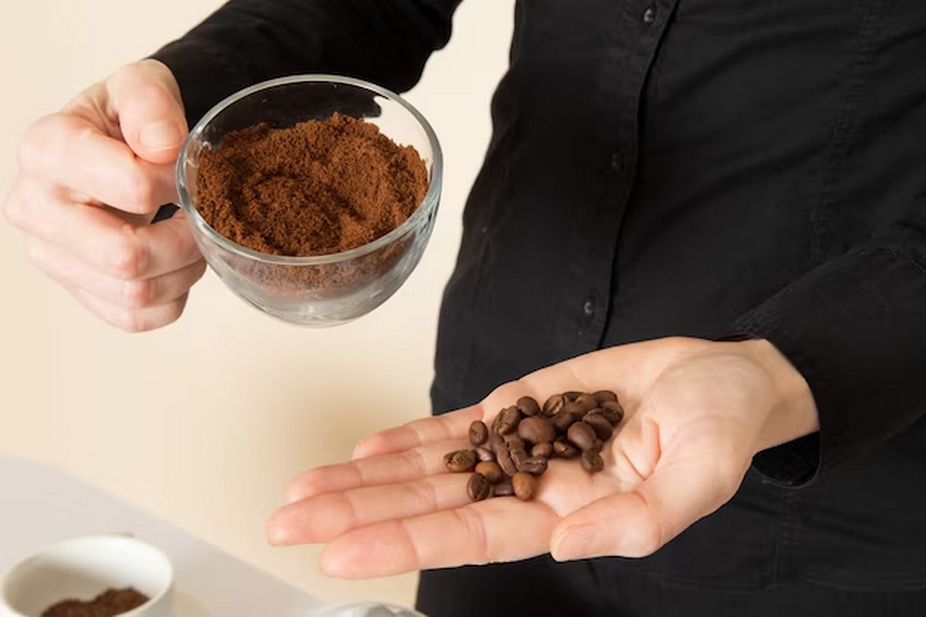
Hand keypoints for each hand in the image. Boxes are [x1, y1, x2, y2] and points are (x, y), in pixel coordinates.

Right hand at [3, 59, 204, 331]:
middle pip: (126, 256)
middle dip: (184, 241)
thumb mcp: (141, 85)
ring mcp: (51, 257)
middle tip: (204, 219)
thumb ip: (151, 101)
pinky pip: (135, 319)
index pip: (133, 186)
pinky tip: (177, 265)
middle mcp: (34, 208)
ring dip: (184, 272)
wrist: (116, 148)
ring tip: (194, 240)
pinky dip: (173, 298)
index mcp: (47, 149)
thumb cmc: (126, 119)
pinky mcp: (77, 291)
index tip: (187, 173)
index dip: (178, 183)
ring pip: (135, 294)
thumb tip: (162, 147)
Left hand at [266, 337, 817, 577]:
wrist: (723, 377)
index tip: (339, 552)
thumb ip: (642, 520)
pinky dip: (411, 439)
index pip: (471, 538)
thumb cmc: (722, 427)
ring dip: (367, 479)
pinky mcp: (524, 403)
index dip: (404, 544)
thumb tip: (569, 545)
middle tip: (287, 522)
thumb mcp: (702, 475)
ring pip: (432, 467)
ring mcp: (522, 444)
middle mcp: (532, 486)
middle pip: (430, 505)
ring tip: (303, 490)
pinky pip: (458, 426)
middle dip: (357, 513)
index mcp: (569, 515)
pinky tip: (367, 450)